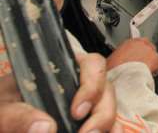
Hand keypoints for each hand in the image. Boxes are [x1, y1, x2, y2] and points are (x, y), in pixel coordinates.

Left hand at [0, 53, 118, 132]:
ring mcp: (88, 107)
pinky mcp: (88, 124)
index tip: (77, 112)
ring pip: (111, 110)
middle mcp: (81, 86)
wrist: (4, 122)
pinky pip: (110, 126)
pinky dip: (113, 131)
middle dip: (102, 114)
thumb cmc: (4, 107)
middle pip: (106, 91)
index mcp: (64, 71)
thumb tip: (46, 127)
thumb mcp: (3, 109)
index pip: (92, 65)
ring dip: (109, 126)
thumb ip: (18, 116)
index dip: (92, 85)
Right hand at [107, 38, 157, 75]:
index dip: (137, 51)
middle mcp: (139, 43)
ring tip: (144, 72)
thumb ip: (117, 59)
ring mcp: (149, 50)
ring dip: (150, 62)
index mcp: (128, 43)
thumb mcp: (111, 62)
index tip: (136, 57)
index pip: (137, 42)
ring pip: (153, 55)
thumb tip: (116, 63)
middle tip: (141, 65)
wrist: (124, 79)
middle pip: (147, 46)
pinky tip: (149, 75)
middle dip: (145, 55)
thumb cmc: (115, 72)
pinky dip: (155, 69)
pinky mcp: (155, 58)